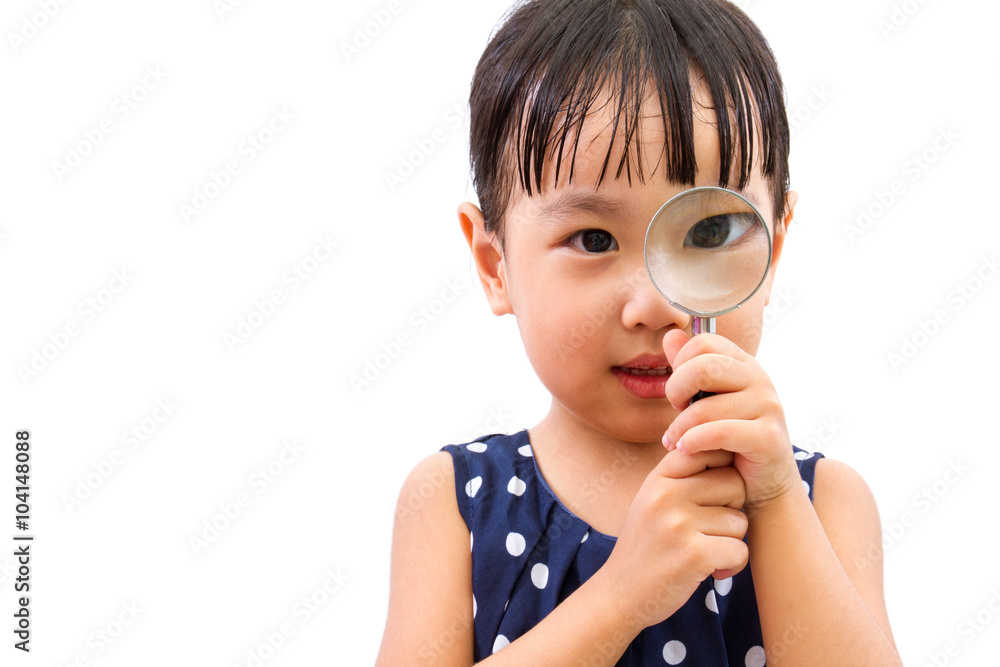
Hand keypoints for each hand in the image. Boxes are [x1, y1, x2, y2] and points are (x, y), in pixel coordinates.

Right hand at [601, 448, 747, 630]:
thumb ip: (683, 477)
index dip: (723, 469)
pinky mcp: (694, 554)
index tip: (715, 495)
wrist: (620, 594)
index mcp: (658, 478)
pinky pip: (740, 551)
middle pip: (734, 483)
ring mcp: (679, 523)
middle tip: (711, 530)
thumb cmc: (646, 546)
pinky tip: (712, 571)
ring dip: (730, 542)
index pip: (707, 448)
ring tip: (705, 552)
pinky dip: (732, 566)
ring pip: (740, 521)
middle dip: (732, 509)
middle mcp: (667, 494)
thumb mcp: (653, 500)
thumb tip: (729, 452)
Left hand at [660, 328, 802, 513]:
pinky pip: (718, 432)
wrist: (764, 484)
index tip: (678, 392)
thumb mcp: (708, 400)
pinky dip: (693, 442)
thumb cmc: (730, 439)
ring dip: (679, 429)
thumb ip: (688, 368)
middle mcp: (759, 378)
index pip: (703, 342)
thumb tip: (670, 335)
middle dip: (675, 390)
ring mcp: (768, 406)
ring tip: (673, 442)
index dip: (680, 364)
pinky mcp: (768, 437)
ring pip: (704, 408)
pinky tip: (685, 450)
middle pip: (701, 367)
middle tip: (674, 412)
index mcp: (744, 364)